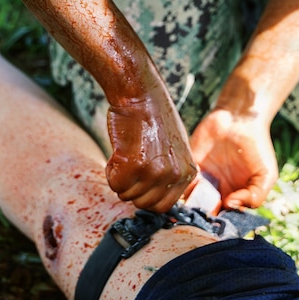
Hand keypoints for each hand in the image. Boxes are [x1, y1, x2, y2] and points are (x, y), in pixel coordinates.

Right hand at [105, 88, 196, 212]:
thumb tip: (161, 198)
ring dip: (120, 178)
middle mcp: (174, 175)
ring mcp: (155, 171)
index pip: (163, 206)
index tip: (141, 177)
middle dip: (132, 188)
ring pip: (127, 195)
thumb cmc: (153, 117)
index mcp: (188, 172)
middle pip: (144, 204)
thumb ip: (172, 173)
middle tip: (130, 163)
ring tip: (126, 153)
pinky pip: (114, 185)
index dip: (146, 194)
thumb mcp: (175, 148)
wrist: (140, 93)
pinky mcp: (134, 165)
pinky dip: (110, 171)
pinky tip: (118, 152)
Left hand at [189, 108, 277, 209]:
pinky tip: (196, 181)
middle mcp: (219, 192)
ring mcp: (205, 180)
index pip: (226, 218)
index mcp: (237, 197)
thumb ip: (256, 196)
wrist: (240, 118)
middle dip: (203, 216)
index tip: (222, 215)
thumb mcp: (266, 175)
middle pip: (207, 213)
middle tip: (204, 212)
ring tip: (200, 196)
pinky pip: (184, 183)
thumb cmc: (257, 147)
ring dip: (192, 204)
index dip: (223, 222)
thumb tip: (232, 205)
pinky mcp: (192, 167)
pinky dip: (185, 186)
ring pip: (193, 201)